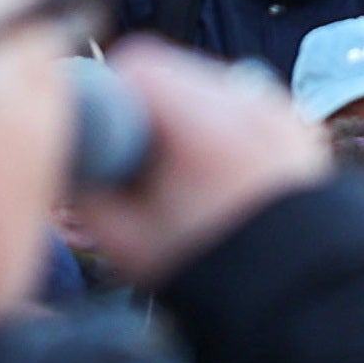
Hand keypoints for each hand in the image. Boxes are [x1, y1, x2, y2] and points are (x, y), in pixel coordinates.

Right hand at [61, 38, 330, 286]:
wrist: (295, 299)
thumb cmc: (207, 273)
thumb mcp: (123, 238)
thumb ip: (83, 183)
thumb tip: (66, 143)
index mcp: (206, 127)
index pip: (139, 63)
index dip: (109, 92)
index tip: (104, 132)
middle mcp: (250, 105)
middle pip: (174, 68)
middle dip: (147, 104)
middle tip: (141, 159)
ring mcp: (279, 110)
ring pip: (206, 82)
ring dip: (183, 112)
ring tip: (183, 171)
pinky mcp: (296, 122)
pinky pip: (240, 102)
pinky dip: (219, 124)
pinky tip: (218, 171)